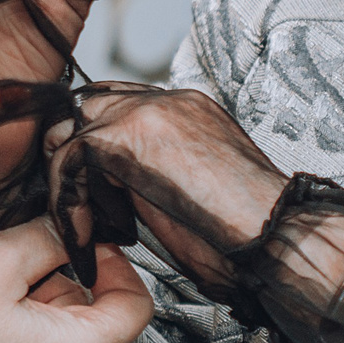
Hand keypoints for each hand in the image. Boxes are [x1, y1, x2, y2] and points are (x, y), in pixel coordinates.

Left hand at [42, 83, 288, 290]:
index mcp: (188, 109)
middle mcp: (167, 101)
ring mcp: (147, 113)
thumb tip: (114, 187)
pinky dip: (68, 207)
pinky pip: (70, 162)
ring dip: (68, 183)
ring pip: (71, 130)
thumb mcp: (195, 190)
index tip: (94, 193)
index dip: (95, 146)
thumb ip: (155, 173)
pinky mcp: (127, 138)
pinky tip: (84, 241)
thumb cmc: (247, 233)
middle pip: (88, 107)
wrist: (275, 235)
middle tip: (76, 208)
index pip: (119, 103)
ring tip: (81, 230)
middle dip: (73, 158)